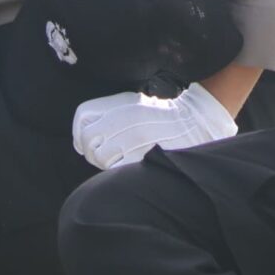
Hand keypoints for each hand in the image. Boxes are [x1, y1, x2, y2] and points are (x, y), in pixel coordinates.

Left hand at [71, 82, 236, 169]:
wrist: (196, 121)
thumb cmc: (164, 115)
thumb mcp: (135, 103)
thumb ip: (110, 114)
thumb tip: (85, 134)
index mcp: (121, 104)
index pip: (83, 115)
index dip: (78, 131)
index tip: (83, 142)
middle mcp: (124, 119)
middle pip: (87, 138)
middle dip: (89, 150)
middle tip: (99, 155)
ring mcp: (133, 137)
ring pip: (99, 156)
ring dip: (103, 162)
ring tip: (114, 161)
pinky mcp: (142, 154)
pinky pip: (115, 169)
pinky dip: (116, 170)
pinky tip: (124, 167)